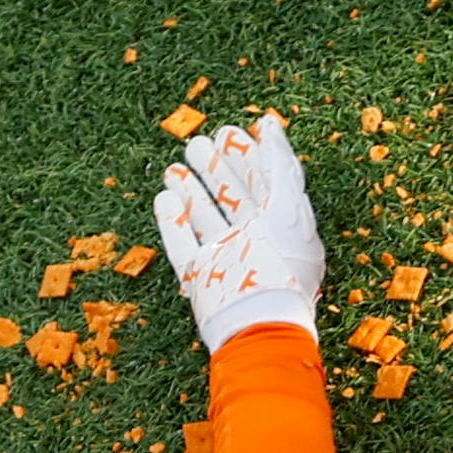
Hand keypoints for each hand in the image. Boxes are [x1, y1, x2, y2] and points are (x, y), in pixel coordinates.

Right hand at [153, 111, 324, 351]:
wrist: (260, 326)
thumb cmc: (283, 267)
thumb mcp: (289, 207)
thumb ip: (280, 167)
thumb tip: (270, 125)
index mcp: (284, 227)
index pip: (266, 184)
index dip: (249, 156)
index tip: (230, 130)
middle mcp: (257, 242)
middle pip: (235, 198)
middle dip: (216, 168)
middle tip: (196, 142)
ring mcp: (229, 259)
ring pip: (207, 218)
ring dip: (191, 191)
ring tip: (175, 167)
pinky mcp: (203, 278)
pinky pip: (184, 246)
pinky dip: (172, 222)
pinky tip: (164, 198)